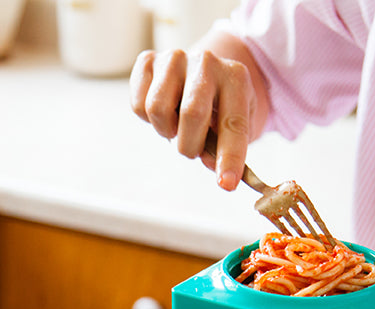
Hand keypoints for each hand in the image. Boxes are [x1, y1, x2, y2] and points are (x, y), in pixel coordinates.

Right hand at [128, 32, 268, 190]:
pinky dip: (147, 118)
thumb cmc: (221, 105)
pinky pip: (138, 103)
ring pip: (157, 109)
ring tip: (176, 127)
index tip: (226, 184)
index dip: (229, 157)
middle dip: (190, 145)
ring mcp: (175, 58)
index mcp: (236, 78)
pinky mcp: (148, 60)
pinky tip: (163, 111)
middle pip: (191, 114)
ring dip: (166, 130)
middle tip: (192, 148)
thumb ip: (225, 147)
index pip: (234, 124)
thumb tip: (209, 162)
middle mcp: (206, 62)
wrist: (206, 72)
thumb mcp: (237, 125)